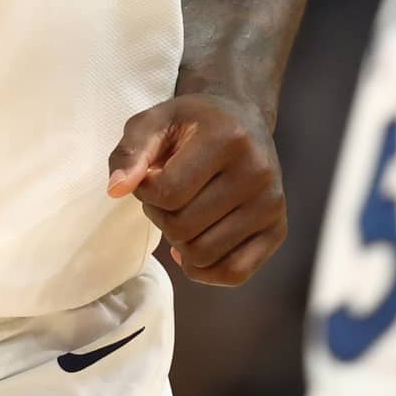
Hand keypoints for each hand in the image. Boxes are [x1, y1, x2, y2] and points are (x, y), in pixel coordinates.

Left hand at [107, 93, 287, 285]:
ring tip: (182, 213)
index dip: (144, 191)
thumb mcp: (154, 121)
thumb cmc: (192, 124)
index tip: (149, 176)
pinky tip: (194, 247)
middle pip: (183, 228)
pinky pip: (234, 274)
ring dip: (178, 242)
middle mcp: (257, 172)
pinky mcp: (278, 230)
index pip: (167, 192)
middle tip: (165, 195)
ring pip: (203, 255)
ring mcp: (271, 204)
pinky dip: (205, 270)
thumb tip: (117, 189)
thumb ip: (130, 152)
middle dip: (160, 216)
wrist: (242, 121)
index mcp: (227, 138)